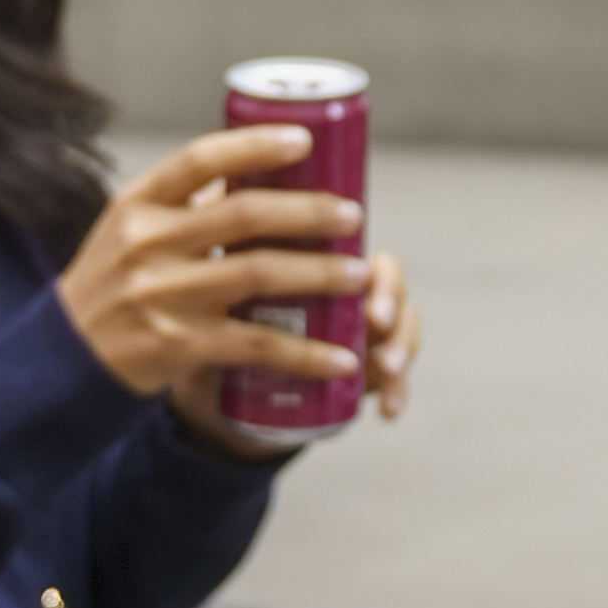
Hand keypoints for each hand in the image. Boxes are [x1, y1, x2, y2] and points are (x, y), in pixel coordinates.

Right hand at [58, 127, 374, 402]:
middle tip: (353, 214)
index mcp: (137, 204)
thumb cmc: (112, 286)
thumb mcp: (128, 231)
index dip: (256, 146)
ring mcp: (162, 296)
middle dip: (309, 211)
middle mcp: (147, 244)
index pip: (200, 159)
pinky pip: (257, 345)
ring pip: (259, 275)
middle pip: (244, 215)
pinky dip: (306, 352)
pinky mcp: (178, 346)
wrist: (61, 362)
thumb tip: (259, 168)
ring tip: (361, 275)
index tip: (306, 140)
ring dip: (320, 274)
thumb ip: (183, 205)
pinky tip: (342, 355)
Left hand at [177, 246, 416, 457]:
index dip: (352, 243)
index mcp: (313, 256)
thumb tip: (203, 197)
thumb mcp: (203, 285)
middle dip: (390, 296)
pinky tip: (388, 410)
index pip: (351, 240)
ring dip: (404, 343)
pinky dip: (396, 391)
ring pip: (403, 325)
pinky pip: (393, 379)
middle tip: (377, 318)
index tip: (356, 266)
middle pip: (387, 277)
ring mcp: (360, 330)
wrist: (210, 390)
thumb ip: (208, 242)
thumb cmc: (208, 323)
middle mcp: (344, 288)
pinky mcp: (364, 372)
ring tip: (386, 367)